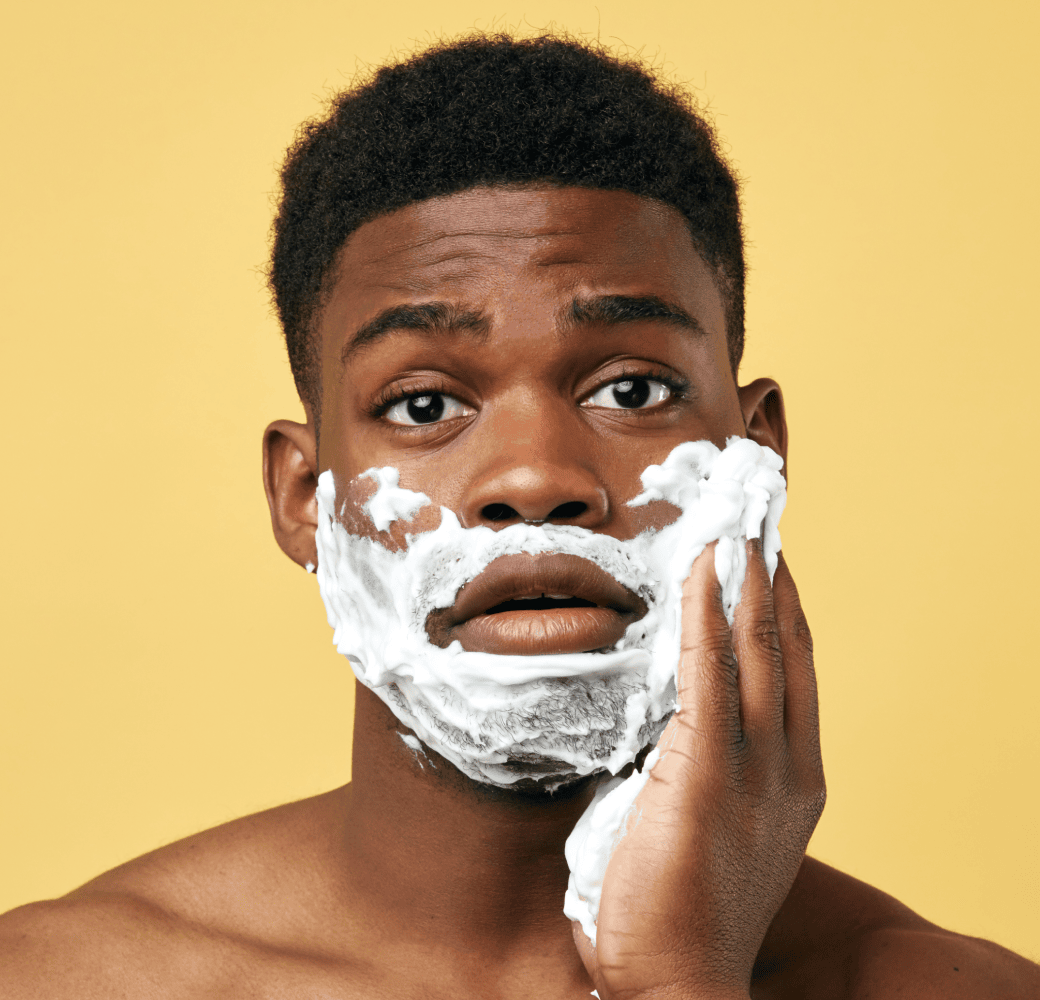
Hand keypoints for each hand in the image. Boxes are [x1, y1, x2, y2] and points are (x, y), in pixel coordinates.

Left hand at [572, 541, 825, 999]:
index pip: (795, 676)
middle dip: (774, 582)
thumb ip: (704, 774)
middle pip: (786, 651)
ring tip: (738, 528)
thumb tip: (666, 723)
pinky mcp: (707, 775)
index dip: (785, 614)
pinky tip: (705, 573)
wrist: (679, 989)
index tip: (770, 565)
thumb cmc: (681, 913)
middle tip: (760, 524)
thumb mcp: (712, 831)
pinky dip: (708, 615)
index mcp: (796, 784)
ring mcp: (757, 772)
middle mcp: (791, 770)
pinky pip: (708, 673)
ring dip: (747, 583)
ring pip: (757, 652)